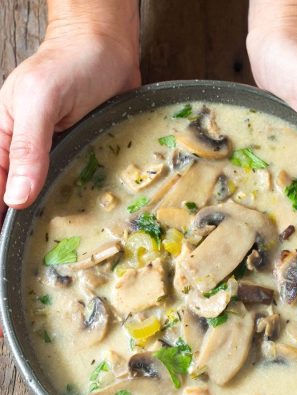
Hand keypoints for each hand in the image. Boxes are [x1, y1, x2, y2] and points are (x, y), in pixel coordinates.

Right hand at [0, 2, 139, 337]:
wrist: (107, 51)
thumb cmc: (68, 67)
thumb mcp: (39, 101)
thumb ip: (27, 149)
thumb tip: (15, 199)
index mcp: (2, 142)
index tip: (6, 256)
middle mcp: (26, 155)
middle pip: (16, 200)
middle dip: (21, 229)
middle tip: (32, 263)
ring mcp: (55, 158)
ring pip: (46, 197)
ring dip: (52, 221)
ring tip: (65, 255)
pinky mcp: (82, 156)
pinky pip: (75, 185)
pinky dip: (77, 204)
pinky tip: (88, 224)